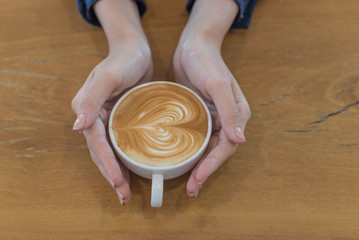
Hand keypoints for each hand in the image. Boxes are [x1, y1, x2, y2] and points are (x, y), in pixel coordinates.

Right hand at [71, 0, 152, 204]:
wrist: (136, 51)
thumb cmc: (124, 60)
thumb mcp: (108, 76)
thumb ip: (92, 99)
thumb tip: (77, 126)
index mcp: (87, 109)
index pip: (96, 142)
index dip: (107, 163)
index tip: (118, 182)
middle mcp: (95, 117)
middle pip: (101, 152)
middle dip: (111, 175)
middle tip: (122, 196)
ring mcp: (108, 120)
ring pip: (110, 152)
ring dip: (117, 172)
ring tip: (125, 192)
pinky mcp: (121, 120)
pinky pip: (121, 144)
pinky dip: (125, 159)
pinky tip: (133, 171)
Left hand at [173, 0, 250, 198]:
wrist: (192, 46)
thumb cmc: (207, 62)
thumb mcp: (218, 84)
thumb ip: (230, 111)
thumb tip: (241, 140)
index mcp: (237, 114)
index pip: (226, 146)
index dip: (213, 164)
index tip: (198, 179)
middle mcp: (226, 119)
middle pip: (217, 151)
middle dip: (205, 171)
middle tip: (191, 189)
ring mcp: (212, 118)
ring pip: (206, 148)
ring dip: (198, 166)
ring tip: (187, 183)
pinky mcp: (198, 116)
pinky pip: (195, 138)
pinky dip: (189, 151)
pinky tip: (178, 160)